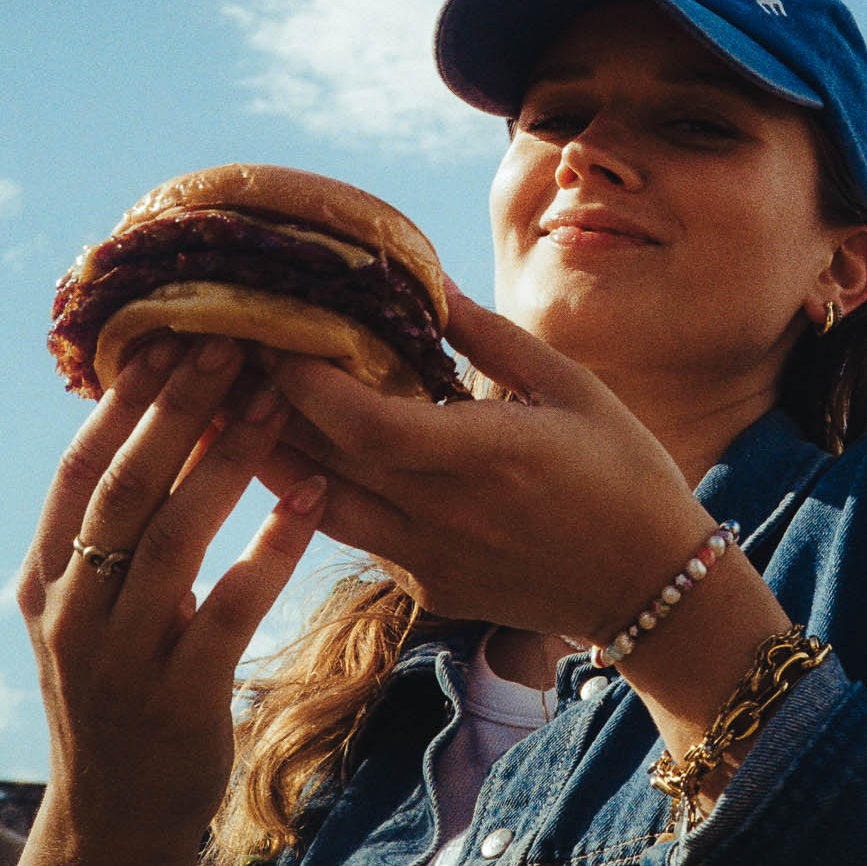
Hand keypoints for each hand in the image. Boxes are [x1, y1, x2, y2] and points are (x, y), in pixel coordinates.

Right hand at [16, 335, 325, 865]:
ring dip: (229, 461)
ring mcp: (121, 655)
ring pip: (174, 537)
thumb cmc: (117, 691)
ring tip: (280, 399)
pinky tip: (312, 494)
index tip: (171, 337)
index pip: (79, 470)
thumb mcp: (89, 610)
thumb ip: (107, 534)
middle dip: (180, 409)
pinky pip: (233, 606)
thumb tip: (157, 424)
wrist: (114, 815)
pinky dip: (273, 545)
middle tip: (235, 342)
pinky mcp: (180, 694)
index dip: (123, 402)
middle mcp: (72, 610)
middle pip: (126, 488)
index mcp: (46, 578)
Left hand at [258, 284, 714, 644]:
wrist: (650, 586)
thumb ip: (488, 337)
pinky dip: (309, 492)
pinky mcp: (425, 584)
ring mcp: (428, 557)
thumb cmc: (622, 470)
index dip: (304, 381)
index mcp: (484, 455)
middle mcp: (443, 514)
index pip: (363, 422)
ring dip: (263, 455)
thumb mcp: (569, 385)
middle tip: (216, 351)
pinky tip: (285, 454)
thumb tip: (427, 279)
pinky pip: (349, 533)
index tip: (269, 331)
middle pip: (320, 461)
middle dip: (260, 405)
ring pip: (315, 506)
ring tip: (218, 402)